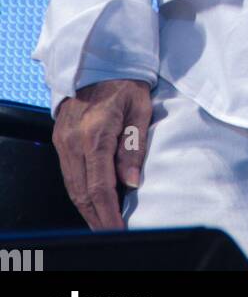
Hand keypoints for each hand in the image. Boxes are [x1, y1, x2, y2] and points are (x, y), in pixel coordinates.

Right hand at [52, 79, 153, 230]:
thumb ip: (134, 147)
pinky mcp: (59, 140)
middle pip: (82, 193)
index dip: (108, 213)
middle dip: (97, 218)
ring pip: (72, 186)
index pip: (100, 186)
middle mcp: (74, 141)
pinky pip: (68, 174)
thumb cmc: (125, 84)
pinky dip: (79, 193)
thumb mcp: (139, 110)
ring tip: (103, 225)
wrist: (98, 61)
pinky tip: (91, 203)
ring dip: (87, 209)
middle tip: (112, 235)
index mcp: (96, 134)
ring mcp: (63, 141)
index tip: (119, 230)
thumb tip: (132, 182)